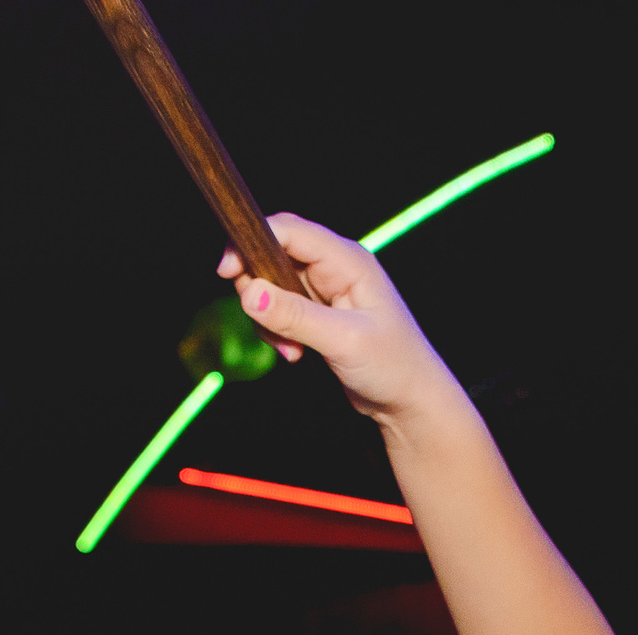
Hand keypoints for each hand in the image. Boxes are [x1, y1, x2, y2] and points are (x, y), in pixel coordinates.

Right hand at [220, 215, 463, 424]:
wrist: (411, 402)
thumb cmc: (393, 366)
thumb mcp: (343, 340)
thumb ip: (295, 316)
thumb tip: (249, 293)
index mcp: (347, 260)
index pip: (288, 230)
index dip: (250, 242)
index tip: (226, 272)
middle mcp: (335, 267)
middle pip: (272, 254)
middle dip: (258, 289)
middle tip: (265, 324)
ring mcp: (326, 291)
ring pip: (272, 286)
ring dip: (269, 318)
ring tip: (291, 351)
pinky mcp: (319, 314)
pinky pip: (281, 310)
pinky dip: (277, 332)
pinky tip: (296, 355)